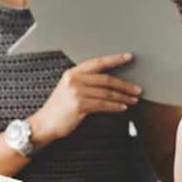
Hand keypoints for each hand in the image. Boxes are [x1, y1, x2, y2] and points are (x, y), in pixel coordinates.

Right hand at [27, 53, 141, 145]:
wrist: (44, 124)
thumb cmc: (58, 109)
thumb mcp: (68, 89)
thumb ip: (84, 83)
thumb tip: (109, 83)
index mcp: (72, 73)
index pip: (97, 63)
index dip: (114, 59)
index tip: (128, 57)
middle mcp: (74, 80)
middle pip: (106, 79)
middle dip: (124, 85)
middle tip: (137, 89)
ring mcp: (76, 92)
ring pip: (106, 93)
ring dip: (122, 97)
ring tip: (133, 100)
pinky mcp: (79, 105)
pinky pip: (102, 105)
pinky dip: (114, 106)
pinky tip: (122, 107)